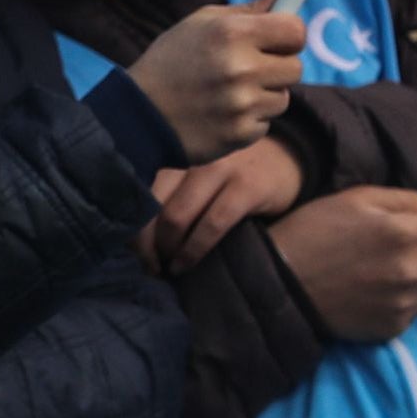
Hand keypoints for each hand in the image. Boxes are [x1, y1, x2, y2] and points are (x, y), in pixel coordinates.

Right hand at [127, 2, 304, 160]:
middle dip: (277, 66)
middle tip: (248, 67)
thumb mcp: (200, 24)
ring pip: (282, 98)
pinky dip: (248, 119)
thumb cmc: (171, 60)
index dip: (290, 34)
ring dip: (262, 95)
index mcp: (231, 33)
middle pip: (295, 67)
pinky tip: (221, 113)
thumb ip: (247, 10)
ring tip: (228, 92)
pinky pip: (265, 123)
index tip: (279, 40)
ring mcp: (242, 105)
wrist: (138, 114)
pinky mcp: (240, 134)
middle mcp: (240, 68)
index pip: (295, 30)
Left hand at [144, 140, 304, 273]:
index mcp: (170, 149)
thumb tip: (132, 234)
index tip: (128, 252)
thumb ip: (167, 188)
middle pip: (149, 204)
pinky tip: (185, 265)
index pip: (134, 189)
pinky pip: (211, 225)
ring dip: (166, 250)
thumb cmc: (229, 169)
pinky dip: (193, 250)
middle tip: (147, 266)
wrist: (287, 157)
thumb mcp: (192, 169)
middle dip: (143, 243)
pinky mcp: (246, 187)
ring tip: (166, 268)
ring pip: (175, 216)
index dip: (128, 225)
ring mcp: (218, 168)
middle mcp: (188, 155)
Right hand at [267, 186, 416, 343]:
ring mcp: (401, 303)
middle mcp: (409, 268)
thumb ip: (404, 202)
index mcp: (402, 230)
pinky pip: (413, 318)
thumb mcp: (354, 199)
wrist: (277, 282)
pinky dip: (400, 307)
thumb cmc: (313, 231)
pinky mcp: (390, 329)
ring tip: (386, 280)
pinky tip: (370, 297)